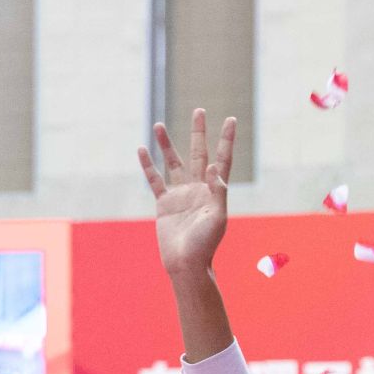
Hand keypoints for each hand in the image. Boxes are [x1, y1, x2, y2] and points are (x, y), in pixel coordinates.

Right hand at [136, 109, 234, 278]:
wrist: (185, 263)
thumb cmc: (205, 244)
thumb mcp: (217, 217)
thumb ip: (218, 191)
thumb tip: (213, 165)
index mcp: (215, 191)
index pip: (222, 159)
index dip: (226, 140)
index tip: (230, 119)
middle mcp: (198, 189)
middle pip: (198, 154)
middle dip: (198, 133)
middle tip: (199, 110)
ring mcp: (180, 194)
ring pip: (173, 162)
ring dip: (167, 144)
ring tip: (159, 124)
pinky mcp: (164, 203)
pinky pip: (155, 180)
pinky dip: (148, 165)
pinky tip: (142, 149)